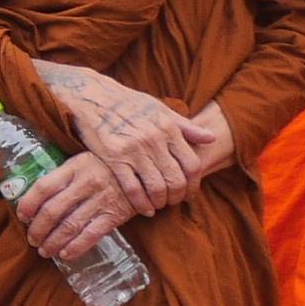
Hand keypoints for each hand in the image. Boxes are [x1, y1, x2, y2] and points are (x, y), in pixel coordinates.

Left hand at [12, 151, 136, 267]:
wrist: (145, 171)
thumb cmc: (107, 167)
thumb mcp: (85, 162)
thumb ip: (64, 176)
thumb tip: (37, 197)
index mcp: (74, 167)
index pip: (43, 187)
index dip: (28, 203)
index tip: (22, 216)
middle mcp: (86, 183)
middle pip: (53, 210)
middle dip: (38, 229)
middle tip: (32, 240)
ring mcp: (101, 200)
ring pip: (69, 226)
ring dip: (53, 242)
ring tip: (45, 251)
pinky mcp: (115, 215)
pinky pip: (91, 235)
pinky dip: (76, 247)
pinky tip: (65, 254)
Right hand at [37, 60, 215, 213]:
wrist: (92, 96)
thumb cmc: (128, 103)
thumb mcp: (160, 109)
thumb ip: (186, 126)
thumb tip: (212, 138)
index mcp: (168, 128)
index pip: (192, 164)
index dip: (194, 184)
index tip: (190, 193)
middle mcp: (154, 139)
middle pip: (176, 179)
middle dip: (178, 197)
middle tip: (173, 202)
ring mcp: (133, 150)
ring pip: (156, 187)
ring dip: (160, 202)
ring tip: (159, 205)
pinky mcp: (113, 158)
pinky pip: (132, 189)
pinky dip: (141, 204)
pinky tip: (144, 209)